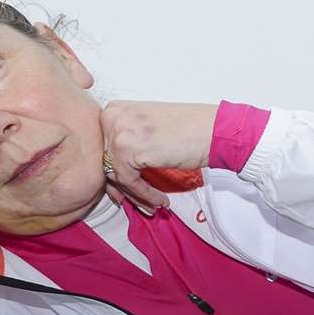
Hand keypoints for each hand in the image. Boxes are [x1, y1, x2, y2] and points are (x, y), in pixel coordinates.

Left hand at [99, 100, 215, 214]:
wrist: (211, 129)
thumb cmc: (187, 129)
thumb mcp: (146, 128)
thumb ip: (128, 142)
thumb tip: (115, 171)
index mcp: (114, 109)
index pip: (103, 148)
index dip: (113, 173)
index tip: (122, 190)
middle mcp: (111, 117)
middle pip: (106, 163)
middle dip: (123, 188)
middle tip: (137, 202)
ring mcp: (118, 132)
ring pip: (116, 176)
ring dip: (136, 196)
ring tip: (152, 205)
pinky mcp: (128, 150)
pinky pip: (129, 182)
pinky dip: (145, 195)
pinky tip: (160, 200)